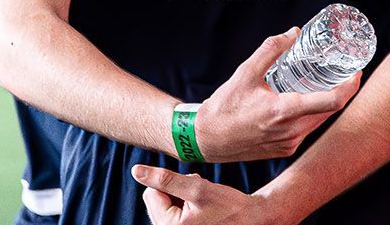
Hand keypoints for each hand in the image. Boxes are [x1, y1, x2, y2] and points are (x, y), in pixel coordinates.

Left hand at [133, 165, 283, 224]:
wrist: (252, 219)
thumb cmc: (228, 206)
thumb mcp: (197, 188)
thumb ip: (165, 179)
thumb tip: (136, 170)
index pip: (151, 193)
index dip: (174, 184)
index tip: (195, 188)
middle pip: (156, 200)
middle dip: (176, 191)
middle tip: (200, 196)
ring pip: (165, 204)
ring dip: (182, 197)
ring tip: (203, 202)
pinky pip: (174, 213)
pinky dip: (186, 205)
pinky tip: (203, 209)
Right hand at [191, 27, 360, 162]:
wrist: (205, 139)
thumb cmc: (224, 107)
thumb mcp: (246, 72)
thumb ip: (272, 49)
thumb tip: (294, 32)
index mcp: (283, 111)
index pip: (332, 101)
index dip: (350, 86)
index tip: (357, 72)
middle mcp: (290, 131)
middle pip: (330, 110)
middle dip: (341, 91)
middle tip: (346, 72)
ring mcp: (288, 143)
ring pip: (319, 121)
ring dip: (327, 103)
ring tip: (329, 83)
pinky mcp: (284, 150)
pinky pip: (307, 130)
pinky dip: (312, 116)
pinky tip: (308, 102)